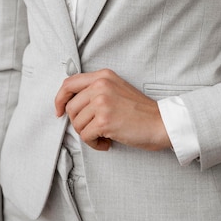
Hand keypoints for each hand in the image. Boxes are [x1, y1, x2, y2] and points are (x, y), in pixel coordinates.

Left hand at [54, 69, 170, 151]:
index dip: (60, 99)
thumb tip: (69, 104)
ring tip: (104, 135)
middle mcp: (100, 85)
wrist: (160, 123)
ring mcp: (102, 102)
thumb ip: (95, 90)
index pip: (69, 83)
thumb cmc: (141, 111)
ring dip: (89, 134)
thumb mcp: (117, 89)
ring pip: (77, 124)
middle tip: (95, 128)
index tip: (59, 111)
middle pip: (70, 108)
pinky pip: (85, 136)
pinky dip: (95, 144)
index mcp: (103, 76)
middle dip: (79, 123)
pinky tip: (107, 142)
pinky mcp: (104, 120)